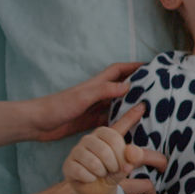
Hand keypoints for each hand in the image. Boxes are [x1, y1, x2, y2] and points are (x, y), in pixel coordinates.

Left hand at [26, 61, 143, 142]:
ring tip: (151, 108)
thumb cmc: (58, 106)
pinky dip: (122, 121)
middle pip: (122, 86)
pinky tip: (132, 126)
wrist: (37, 124)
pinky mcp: (91, 122)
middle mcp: (98, 95)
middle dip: (138, 85)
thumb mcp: (83, 97)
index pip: (119, 70)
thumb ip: (104, 90)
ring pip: (119, 103)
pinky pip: (111, 119)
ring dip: (132, 104)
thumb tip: (129, 85)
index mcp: (96, 85)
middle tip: (157, 89)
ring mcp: (95, 109)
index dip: (134, 66)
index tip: (151, 66)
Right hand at [62, 105, 166, 193]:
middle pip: (107, 149)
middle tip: (114, 169)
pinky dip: (91, 179)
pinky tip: (90, 178)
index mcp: (104, 134)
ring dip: (103, 172)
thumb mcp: (126, 165)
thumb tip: (134, 153)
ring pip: (94, 162)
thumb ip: (133, 157)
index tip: (143, 105)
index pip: (115, 133)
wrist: (97, 191)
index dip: (126, 134)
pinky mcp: (68, 165)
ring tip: (102, 173)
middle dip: (115, 164)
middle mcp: (89, 138)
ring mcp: (76, 151)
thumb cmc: (112, 173)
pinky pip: (83, 172)